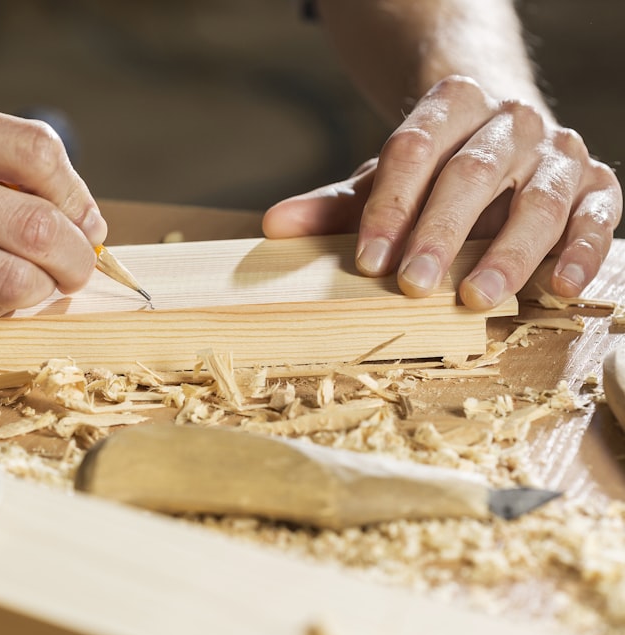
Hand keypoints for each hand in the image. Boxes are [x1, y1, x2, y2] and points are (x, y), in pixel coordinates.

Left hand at [262, 76, 621, 308]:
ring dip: (507, 253)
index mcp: (451, 104)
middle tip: (412, 286)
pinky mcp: (597, 186)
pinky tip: (558, 287)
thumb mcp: (385, 180)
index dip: (389, 207)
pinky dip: (584, 253)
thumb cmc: (435, 170)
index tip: (367, 260)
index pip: (413, 150)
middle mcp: (509, 121)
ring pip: (537, 200)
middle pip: (471, 174)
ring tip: (476, 298)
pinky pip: (599, 218)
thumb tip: (276, 225)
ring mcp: (558, 152)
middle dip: (439, 234)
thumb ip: (337, 204)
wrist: (502, 134)